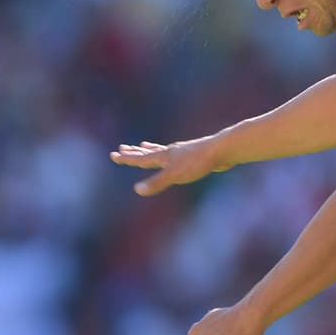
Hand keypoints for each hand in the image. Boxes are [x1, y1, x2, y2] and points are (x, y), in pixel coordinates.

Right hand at [109, 137, 226, 195]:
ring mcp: (182, 153)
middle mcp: (171, 152)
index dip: (127, 158)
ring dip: (150, 149)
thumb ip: (157, 182)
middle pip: (148, 152)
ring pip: (162, 151)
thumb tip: (137, 190)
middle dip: (134, 152)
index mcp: (164, 156)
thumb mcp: (174, 175)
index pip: (141, 158)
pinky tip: (175, 154)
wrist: (222, 150)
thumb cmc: (197, 163)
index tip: (113, 154)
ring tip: (143, 144)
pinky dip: (169, 154)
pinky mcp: (194, 156)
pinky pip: (176, 155)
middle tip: (122, 147)